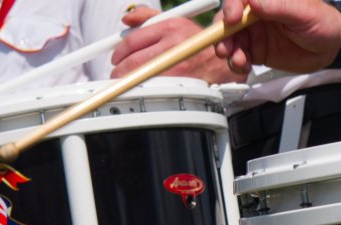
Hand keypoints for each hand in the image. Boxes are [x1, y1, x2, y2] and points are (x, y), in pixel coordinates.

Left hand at [110, 6, 244, 83]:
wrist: (225, 62)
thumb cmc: (200, 44)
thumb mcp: (177, 21)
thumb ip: (149, 17)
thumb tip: (127, 18)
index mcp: (170, 27)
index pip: (133, 39)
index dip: (119, 51)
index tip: (116, 57)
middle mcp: (173, 45)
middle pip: (133, 60)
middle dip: (119, 69)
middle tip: (117, 74)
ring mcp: (178, 66)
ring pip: (141, 76)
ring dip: (128, 82)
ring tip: (126, 83)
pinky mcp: (183, 83)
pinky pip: (155, 88)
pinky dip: (143, 91)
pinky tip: (141, 91)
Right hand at [214, 0, 340, 74]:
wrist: (333, 47)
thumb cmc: (323, 22)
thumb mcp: (302, 12)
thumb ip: (277, 6)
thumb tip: (253, 1)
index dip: (230, 7)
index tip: (232, 20)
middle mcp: (256, 14)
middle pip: (228, 21)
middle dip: (222, 35)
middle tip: (225, 48)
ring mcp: (256, 33)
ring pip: (232, 41)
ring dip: (230, 51)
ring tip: (238, 61)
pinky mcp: (259, 51)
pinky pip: (241, 56)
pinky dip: (238, 63)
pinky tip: (243, 66)